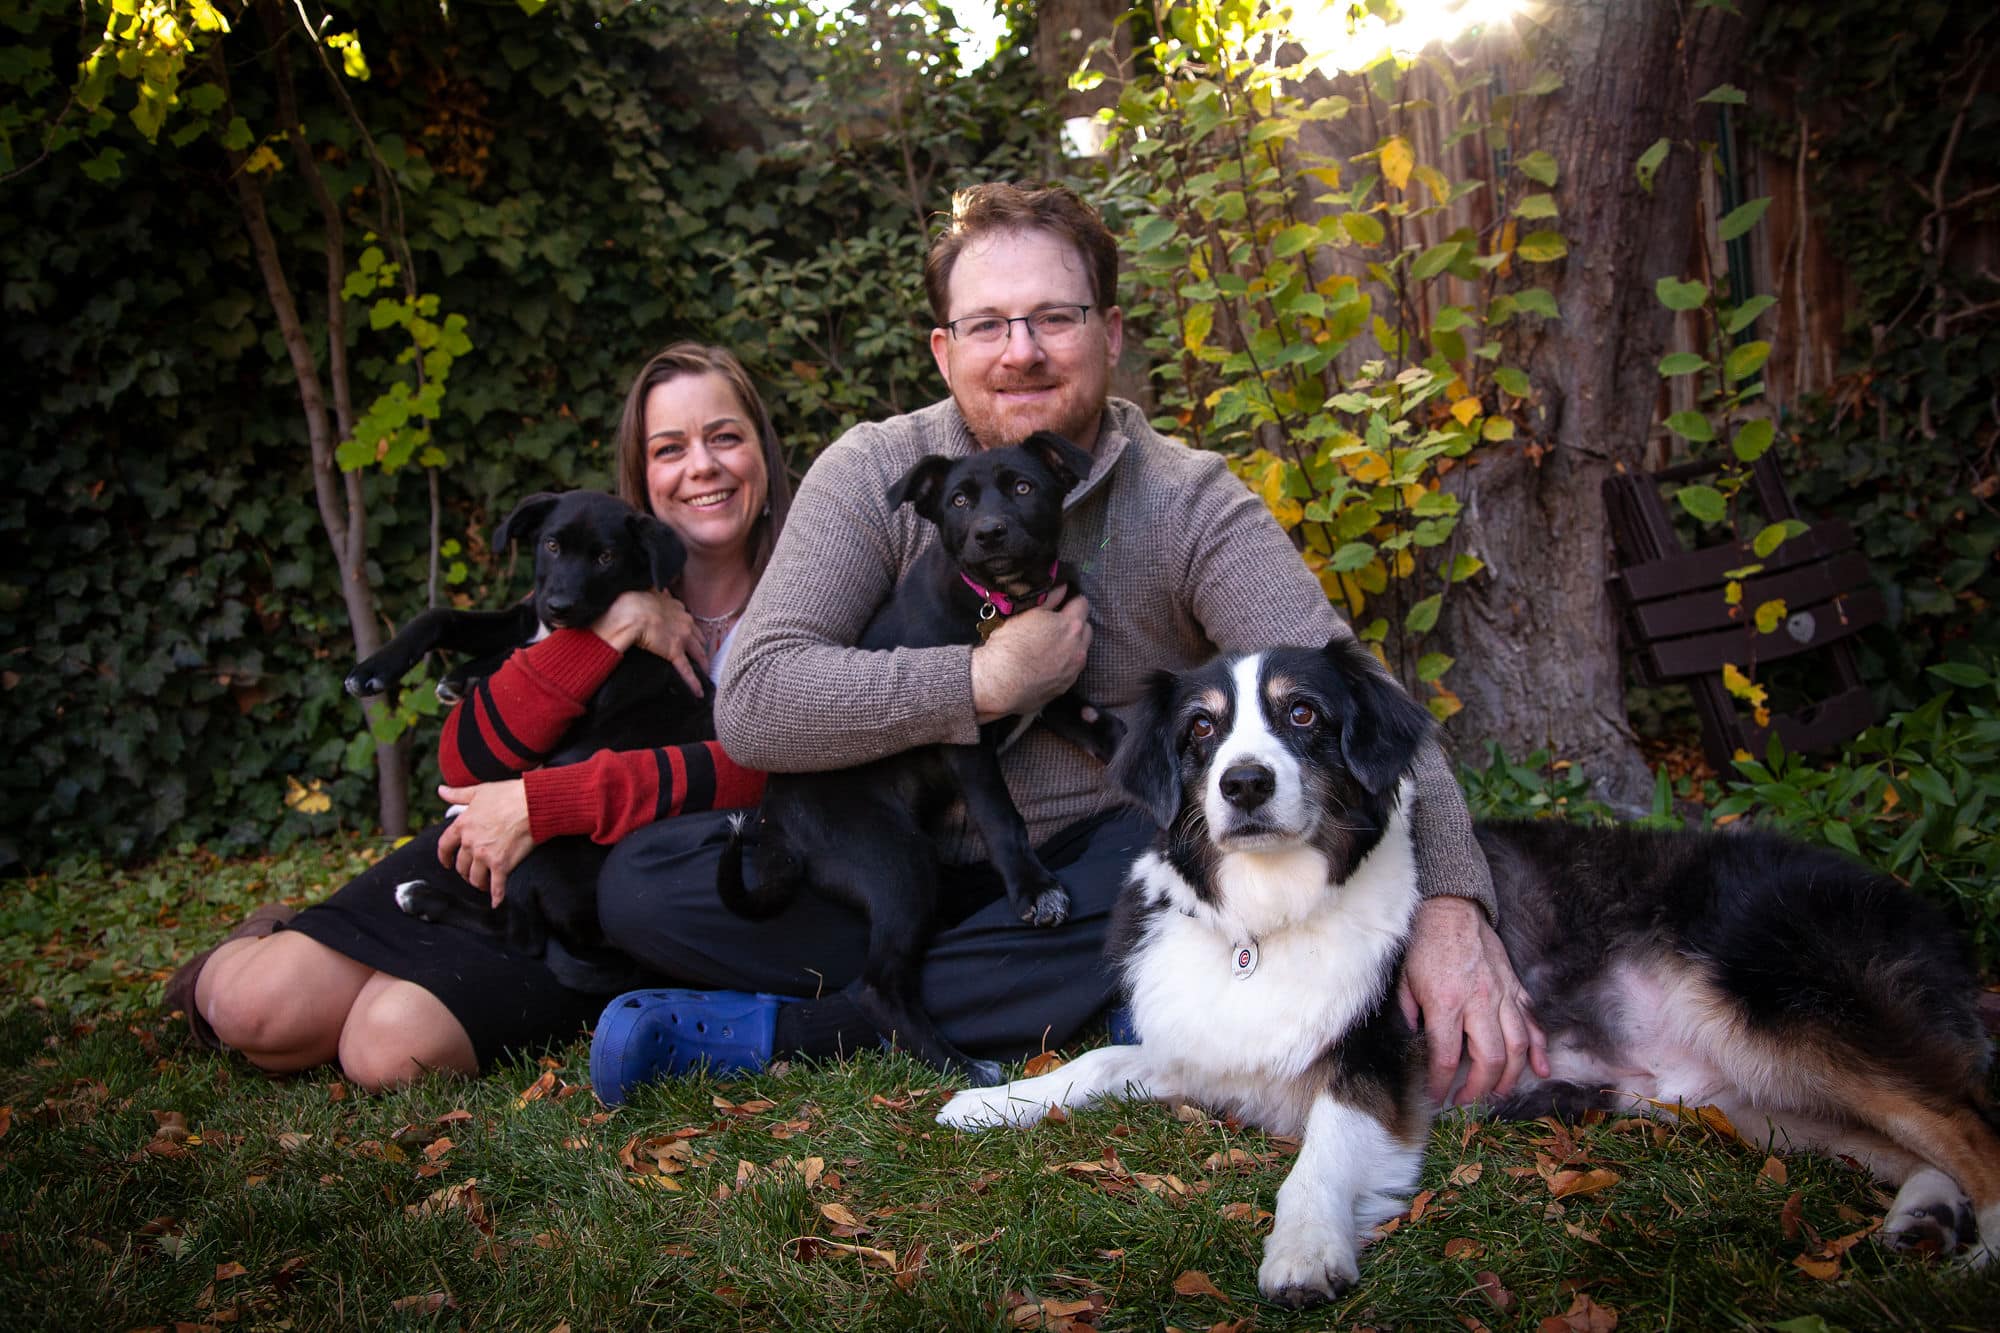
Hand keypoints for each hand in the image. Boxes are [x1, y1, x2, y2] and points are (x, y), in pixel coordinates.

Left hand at [437, 780, 534, 907]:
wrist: (533, 804)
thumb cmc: (508, 794)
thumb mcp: (479, 791)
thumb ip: (457, 794)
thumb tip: (440, 791)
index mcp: (463, 825)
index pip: (444, 846)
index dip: (444, 857)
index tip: (447, 863)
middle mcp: (470, 843)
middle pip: (461, 865)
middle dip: (465, 871)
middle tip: (472, 873)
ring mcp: (485, 856)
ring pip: (475, 877)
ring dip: (478, 883)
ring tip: (484, 884)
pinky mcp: (502, 865)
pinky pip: (496, 886)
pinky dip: (496, 897)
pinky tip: (496, 903)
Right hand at [593, 588, 706, 695]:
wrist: (632, 612)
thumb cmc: (636, 600)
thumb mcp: (648, 591)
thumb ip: (655, 592)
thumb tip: (655, 589)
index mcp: (677, 608)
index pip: (688, 620)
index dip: (690, 628)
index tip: (690, 633)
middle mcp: (685, 623)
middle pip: (698, 637)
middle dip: (701, 645)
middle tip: (702, 654)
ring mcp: (682, 639)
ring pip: (698, 653)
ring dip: (703, 662)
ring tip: (706, 671)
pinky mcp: (675, 653)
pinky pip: (686, 670)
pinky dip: (694, 682)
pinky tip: (699, 691)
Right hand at [970, 586, 1091, 721]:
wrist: (999, 681)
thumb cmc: (1010, 643)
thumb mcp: (1027, 613)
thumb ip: (1050, 598)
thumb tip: (1063, 587)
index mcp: (1071, 625)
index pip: (1082, 603)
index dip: (1072, 600)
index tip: (1062, 603)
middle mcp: (1079, 647)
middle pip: (1086, 628)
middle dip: (1075, 623)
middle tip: (1056, 624)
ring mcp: (1074, 669)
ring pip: (1081, 649)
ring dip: (1073, 644)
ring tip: (1051, 645)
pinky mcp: (1066, 685)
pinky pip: (1072, 668)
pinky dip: (1065, 663)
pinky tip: (1047, 663)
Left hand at [1396, 895, 1549, 1106]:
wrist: (1451, 909)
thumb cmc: (1424, 944)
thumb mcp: (1405, 980)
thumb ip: (1411, 1013)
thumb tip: (1416, 1041)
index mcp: (1445, 1002)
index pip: (1446, 1057)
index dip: (1441, 1084)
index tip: (1437, 1097)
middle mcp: (1478, 1002)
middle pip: (1488, 1059)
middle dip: (1479, 1088)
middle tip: (1467, 1100)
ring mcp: (1501, 995)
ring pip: (1516, 1046)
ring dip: (1509, 1076)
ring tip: (1498, 1094)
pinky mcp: (1515, 987)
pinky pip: (1532, 1023)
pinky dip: (1538, 1049)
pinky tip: (1540, 1070)